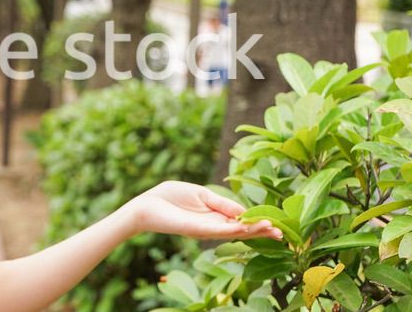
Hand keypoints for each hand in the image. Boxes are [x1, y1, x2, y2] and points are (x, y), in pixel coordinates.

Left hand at [120, 180, 282, 240]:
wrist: (146, 205)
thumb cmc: (169, 197)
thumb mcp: (201, 195)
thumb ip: (222, 203)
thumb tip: (243, 211)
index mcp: (214, 216)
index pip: (240, 222)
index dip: (257, 222)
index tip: (275, 223)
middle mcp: (212, 226)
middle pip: (241, 231)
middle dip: (261, 231)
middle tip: (282, 233)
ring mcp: (205, 229)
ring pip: (233, 233)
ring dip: (253, 231)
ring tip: (272, 230)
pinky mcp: (196, 229)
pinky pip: (218, 230)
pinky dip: (233, 229)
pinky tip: (247, 228)